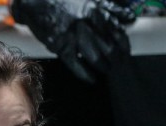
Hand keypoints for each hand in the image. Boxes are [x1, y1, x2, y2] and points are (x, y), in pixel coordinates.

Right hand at [13, 0, 135, 83]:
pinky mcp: (60, 46)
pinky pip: (76, 65)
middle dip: (117, 59)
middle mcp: (85, 23)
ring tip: (108, 70)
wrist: (36, 2)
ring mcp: (72, 36)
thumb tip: (129, 17)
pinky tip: (92, 79)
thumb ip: (110, 8)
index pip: (117, 31)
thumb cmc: (64, 0)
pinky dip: (85, 74)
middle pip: (109, 47)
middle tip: (120, 65)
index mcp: (94, 10)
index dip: (125, 45)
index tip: (127, 53)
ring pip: (95, 57)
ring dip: (104, 67)